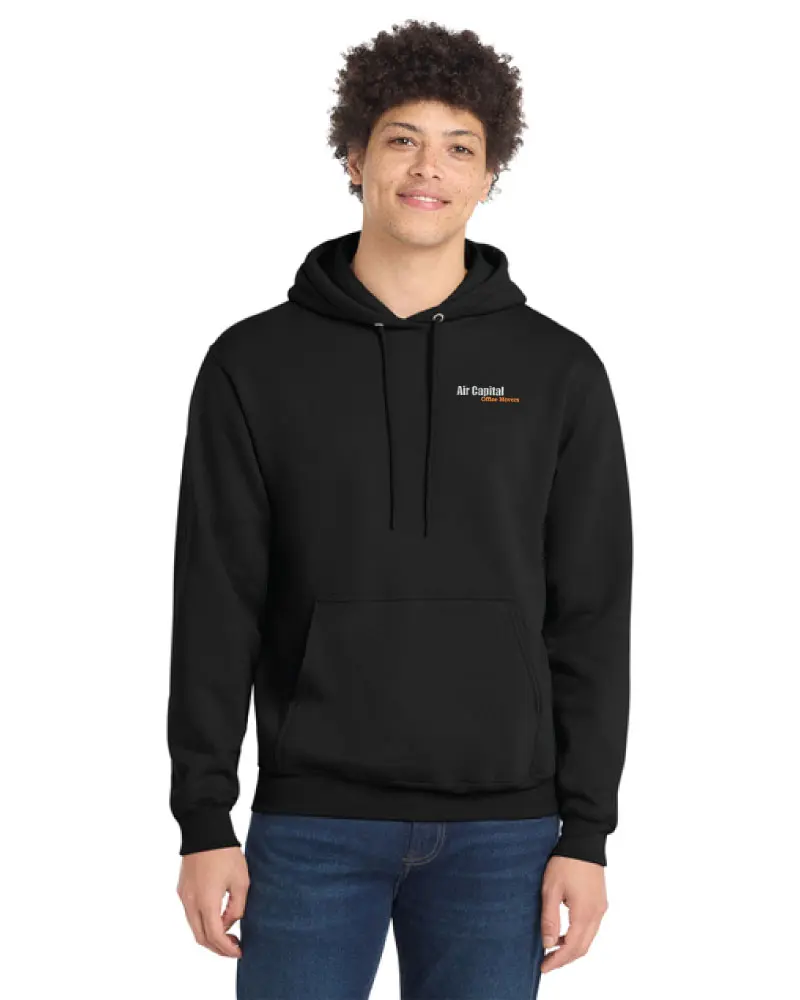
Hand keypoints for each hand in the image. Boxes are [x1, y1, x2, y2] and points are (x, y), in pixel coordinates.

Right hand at [177, 846, 249, 957]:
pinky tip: (217, 916)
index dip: (227, 948)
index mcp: (206, 902)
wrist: (204, 829)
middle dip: (217, 947)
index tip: (239, 951)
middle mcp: (190, 903)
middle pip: (201, 937)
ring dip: (209, 935)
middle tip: (234, 947)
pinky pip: (190, 913)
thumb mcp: (241, 881)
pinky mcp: (182, 889)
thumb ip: (237, 907)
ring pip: (194, 926)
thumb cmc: (225, 853)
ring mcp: (184, 896)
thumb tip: (229, 923)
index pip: (215, 936)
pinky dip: (202, 922)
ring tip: (227, 933)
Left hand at [540, 855, 608, 973]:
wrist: (584, 841)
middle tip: (547, 963)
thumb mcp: (551, 890)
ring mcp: (601, 908)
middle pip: (583, 947)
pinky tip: (564, 933)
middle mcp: (597, 914)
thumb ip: (550, 919)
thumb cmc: (565, 863)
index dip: (558, 961)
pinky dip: (578, 936)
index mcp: (585, 914)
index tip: (543, 967)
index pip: (572, 948)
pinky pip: (591, 927)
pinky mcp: (600, 901)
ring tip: (553, 950)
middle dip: (565, 958)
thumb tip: (548, 944)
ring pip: (588, 938)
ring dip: (572, 948)